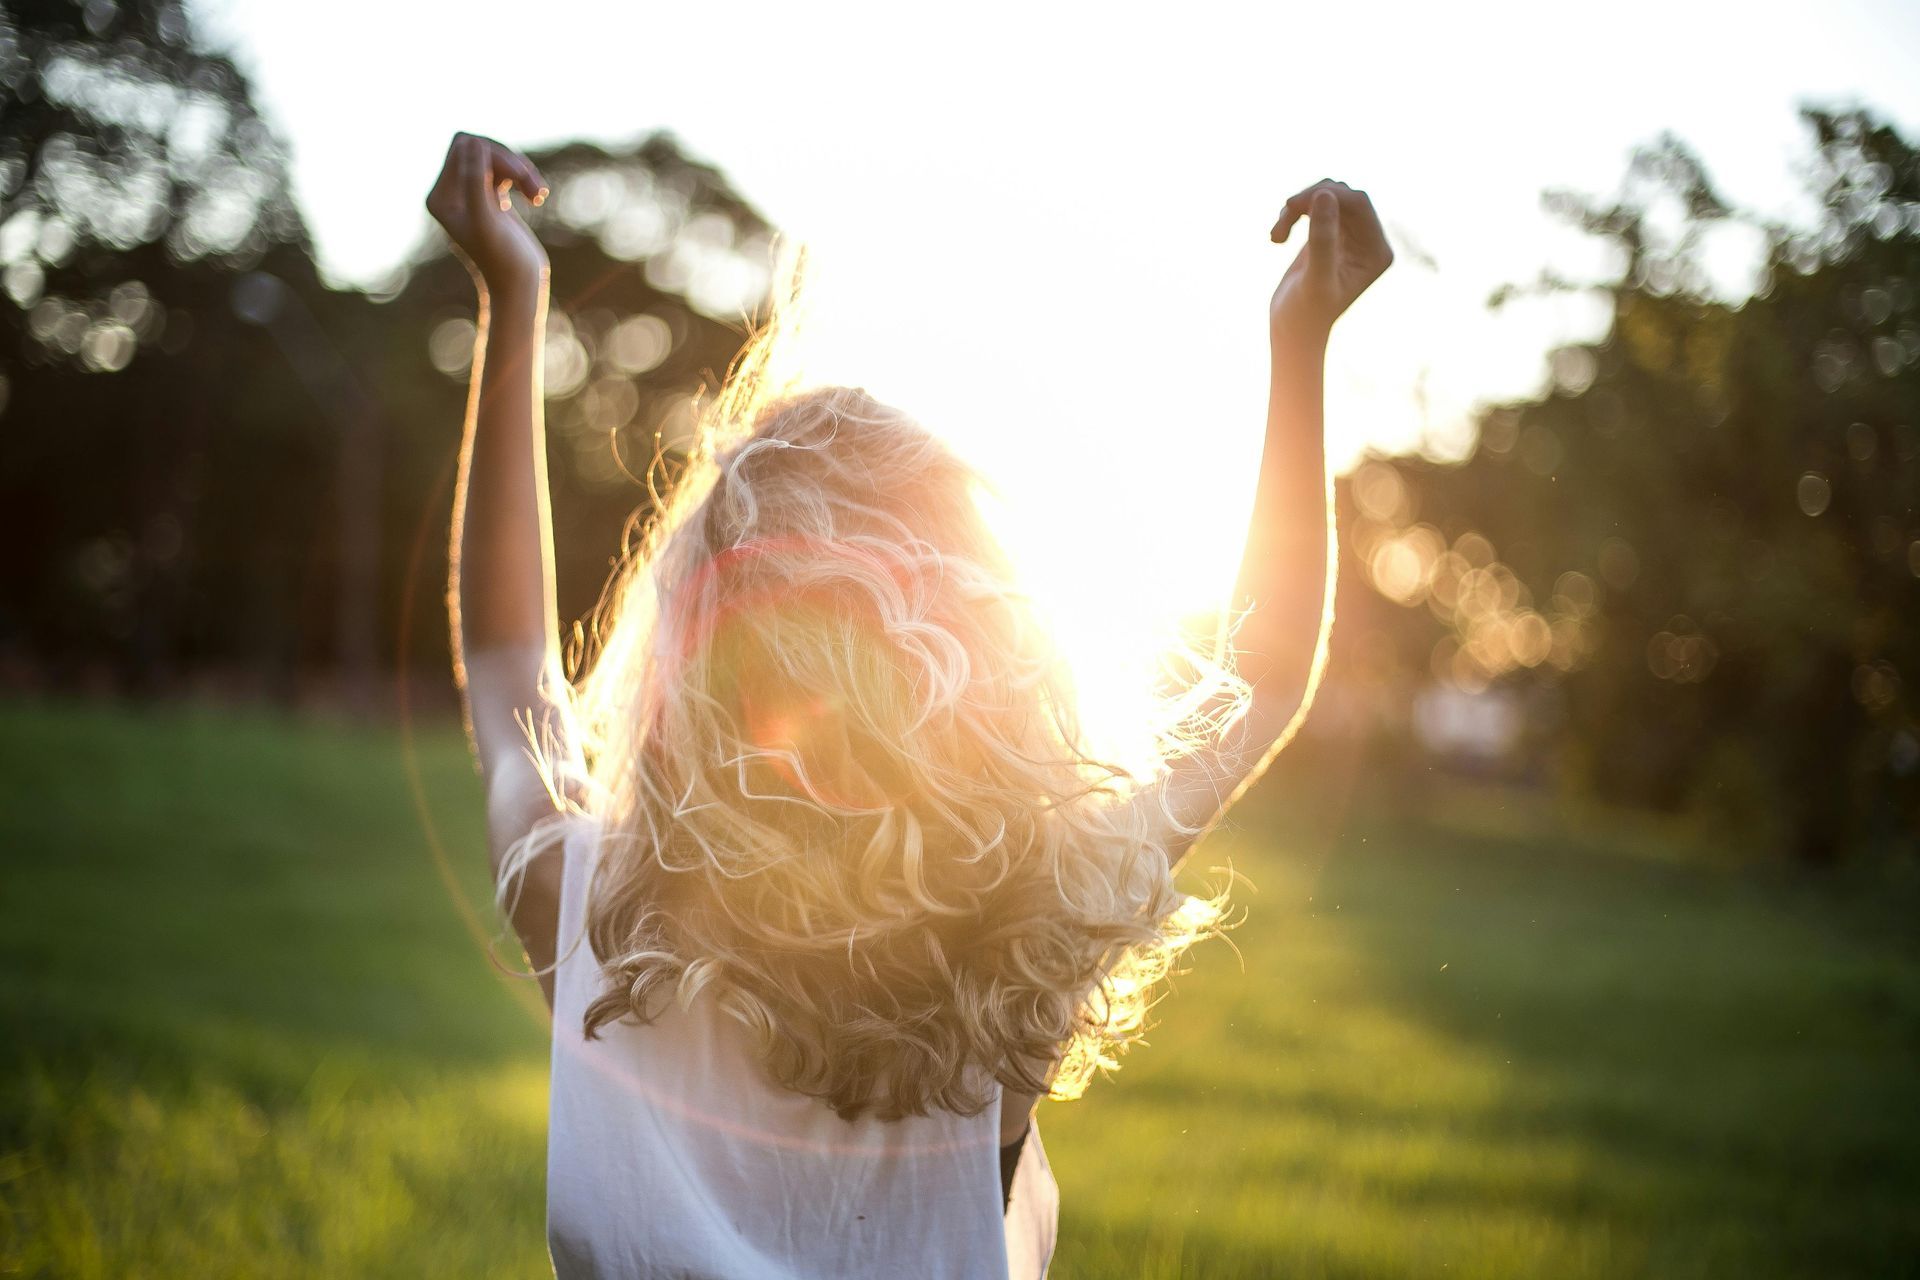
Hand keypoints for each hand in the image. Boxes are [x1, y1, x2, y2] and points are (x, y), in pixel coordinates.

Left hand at [426, 132, 549, 294]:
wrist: (520, 287)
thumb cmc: (503, 260)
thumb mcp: (488, 220)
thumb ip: (475, 180)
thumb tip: (473, 141)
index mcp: (440, 197)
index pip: (463, 147)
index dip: (494, 154)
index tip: (519, 175)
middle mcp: (450, 194)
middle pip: (479, 148)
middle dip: (509, 161)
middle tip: (532, 185)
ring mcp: (470, 195)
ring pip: (495, 158)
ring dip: (521, 170)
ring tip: (538, 194)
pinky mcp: (490, 198)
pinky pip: (505, 170)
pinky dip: (524, 178)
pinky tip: (537, 197)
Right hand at [1268, 180, 1391, 341]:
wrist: (1292, 331)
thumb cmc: (1305, 313)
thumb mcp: (1314, 277)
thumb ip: (1322, 238)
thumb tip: (1324, 194)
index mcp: (1377, 251)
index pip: (1359, 203)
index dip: (1327, 195)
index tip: (1292, 205)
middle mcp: (1369, 241)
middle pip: (1343, 195)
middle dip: (1309, 199)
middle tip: (1283, 215)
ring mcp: (1351, 237)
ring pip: (1326, 196)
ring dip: (1298, 207)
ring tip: (1276, 235)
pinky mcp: (1331, 235)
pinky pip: (1315, 205)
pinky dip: (1293, 214)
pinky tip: (1276, 238)